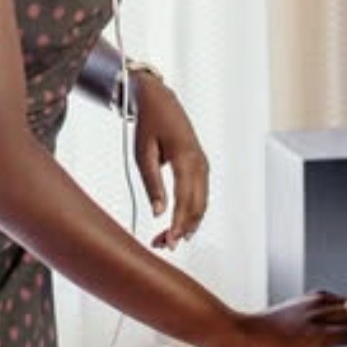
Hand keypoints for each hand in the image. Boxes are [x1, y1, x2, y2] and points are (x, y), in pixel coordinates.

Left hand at [130, 74, 208, 250]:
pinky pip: (201, 194)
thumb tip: (158, 212)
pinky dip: (192, 211)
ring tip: (168, 238)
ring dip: (188, 223)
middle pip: (197, 205)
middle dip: (183, 229)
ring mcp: (202, 163)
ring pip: (202, 203)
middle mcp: (199, 162)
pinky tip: (180, 223)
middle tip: (164, 245)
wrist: (159, 100)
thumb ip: (151, 182)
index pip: (185, 199)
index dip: (178, 224)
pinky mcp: (201, 166)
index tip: (170, 242)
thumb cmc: (149, 123)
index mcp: (185, 157)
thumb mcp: (143, 152)